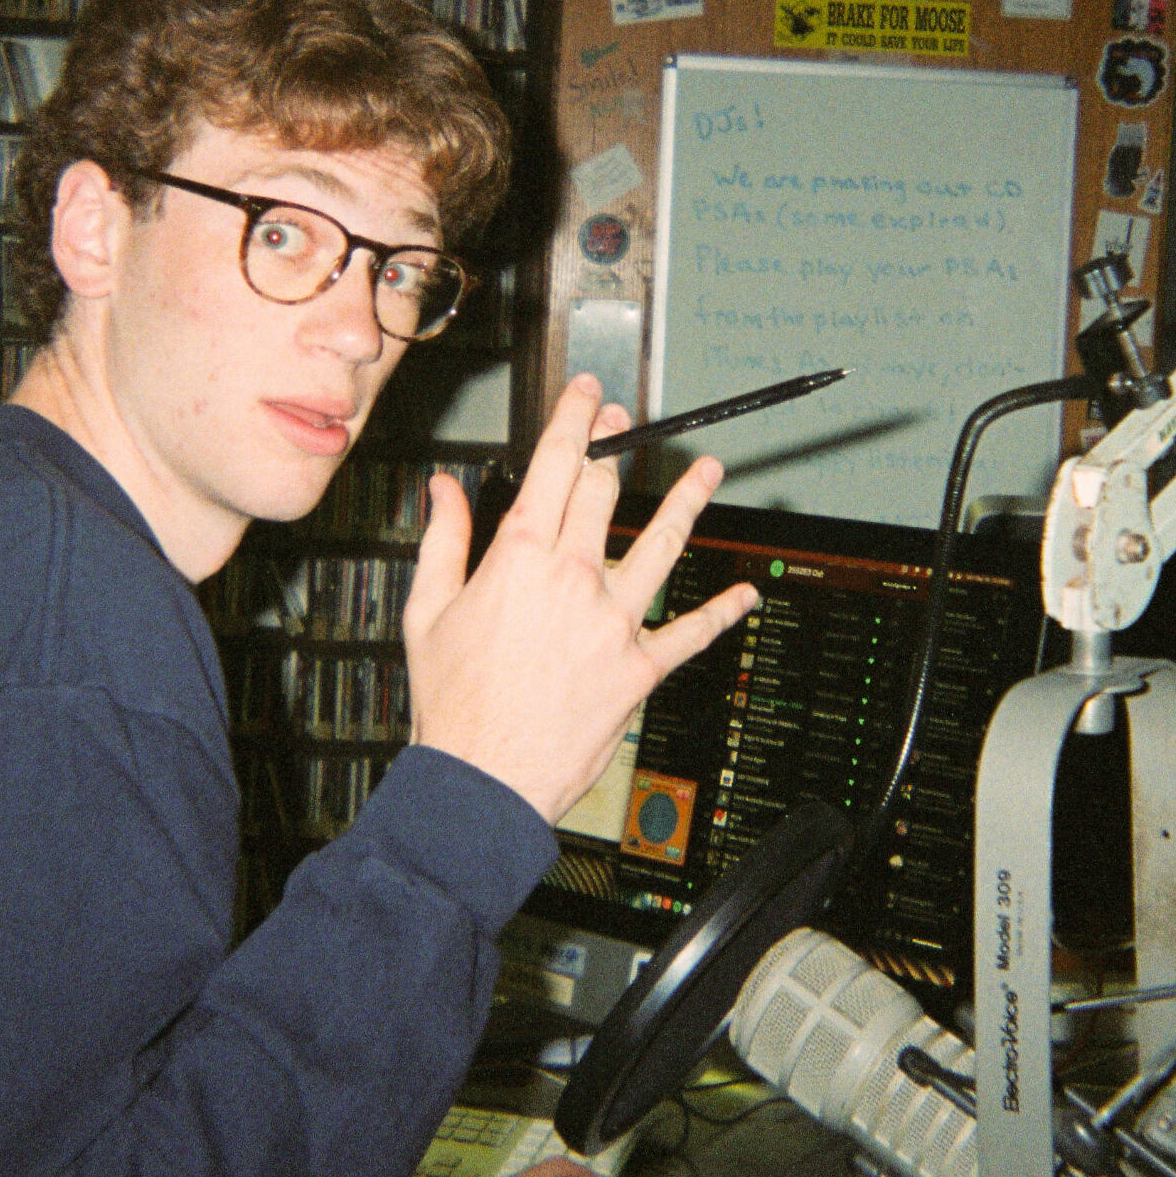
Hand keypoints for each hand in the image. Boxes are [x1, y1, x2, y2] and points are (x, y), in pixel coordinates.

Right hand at [404, 374, 757, 822]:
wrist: (482, 779)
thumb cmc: (452, 704)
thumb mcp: (428, 611)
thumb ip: (442, 541)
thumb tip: (442, 491)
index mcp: (519, 558)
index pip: (554, 468)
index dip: (574, 422)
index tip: (587, 397)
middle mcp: (573, 579)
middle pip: (603, 493)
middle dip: (615, 448)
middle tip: (625, 422)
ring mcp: (613, 622)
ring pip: (662, 544)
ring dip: (688, 502)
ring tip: (707, 471)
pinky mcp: (639, 668)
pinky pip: (691, 633)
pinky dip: (723, 612)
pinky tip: (747, 594)